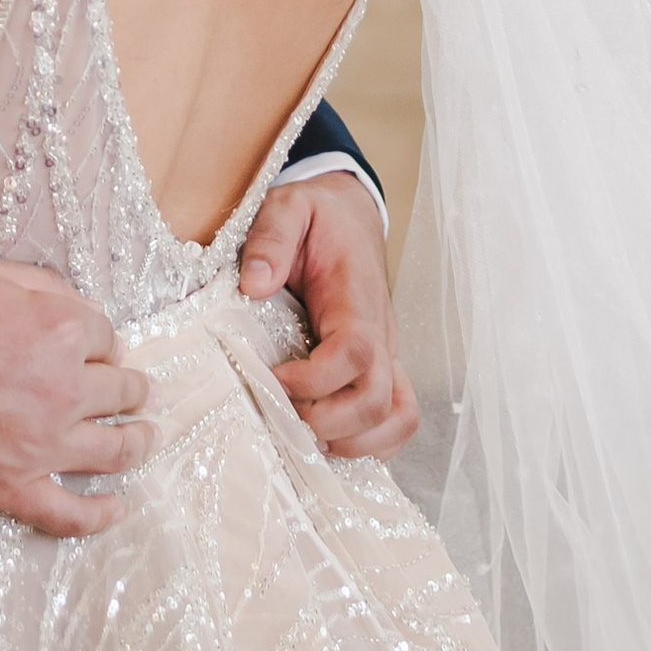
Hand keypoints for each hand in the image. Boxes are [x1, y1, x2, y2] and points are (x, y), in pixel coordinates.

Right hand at [0, 256, 155, 536]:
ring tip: (146, 438)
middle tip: (138, 393)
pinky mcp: (12, 486)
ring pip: (113, 450)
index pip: (106, 337)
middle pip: (120, 391)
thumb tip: (82, 310)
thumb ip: (45, 287)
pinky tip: (118, 509)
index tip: (96, 348)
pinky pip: (69, 514)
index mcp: (61, 330)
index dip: (101, 341)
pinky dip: (99, 516)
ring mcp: (42, 444)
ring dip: (138, 442)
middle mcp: (64, 388)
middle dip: (133, 389)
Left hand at [237, 174, 416, 461]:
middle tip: (280, 413)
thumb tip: (254, 284)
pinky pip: (396, 419)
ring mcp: (386, 356)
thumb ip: (270, 236)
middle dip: (328, 422)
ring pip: (395, 417)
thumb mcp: (289, 206)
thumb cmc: (319, 219)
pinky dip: (370, 444)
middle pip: (377, 399)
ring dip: (352, 442)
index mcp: (356, 298)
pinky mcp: (382, 370)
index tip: (274, 376)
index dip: (316, 379)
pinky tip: (328, 440)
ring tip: (303, 435)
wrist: (351, 219)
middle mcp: (380, 334)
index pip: (355, 353)